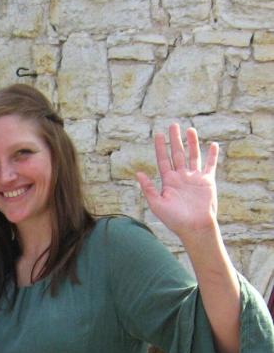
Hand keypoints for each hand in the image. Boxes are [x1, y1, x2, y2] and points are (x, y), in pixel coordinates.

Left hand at [136, 124, 218, 238]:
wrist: (194, 227)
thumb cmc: (174, 220)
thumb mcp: (157, 204)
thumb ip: (148, 188)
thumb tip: (138, 173)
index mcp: (168, 182)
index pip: (163, 160)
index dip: (161, 147)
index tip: (158, 134)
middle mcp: (181, 177)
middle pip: (178, 154)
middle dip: (175, 140)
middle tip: (173, 125)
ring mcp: (194, 178)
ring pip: (193, 156)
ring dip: (192, 143)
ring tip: (190, 129)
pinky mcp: (207, 182)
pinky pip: (210, 165)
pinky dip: (212, 155)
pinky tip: (213, 145)